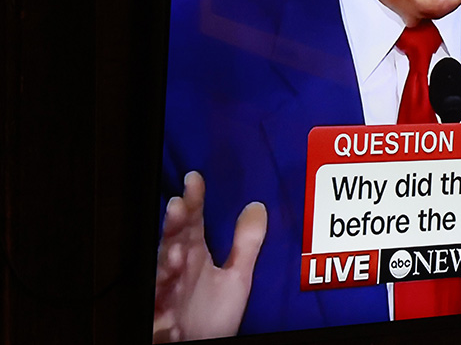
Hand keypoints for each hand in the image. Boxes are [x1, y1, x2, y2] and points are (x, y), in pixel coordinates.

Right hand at [153, 171, 266, 342]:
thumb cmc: (213, 314)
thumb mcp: (236, 277)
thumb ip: (246, 243)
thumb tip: (257, 206)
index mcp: (194, 258)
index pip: (192, 223)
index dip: (193, 201)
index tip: (195, 179)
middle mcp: (178, 273)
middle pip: (173, 243)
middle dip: (174, 227)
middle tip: (177, 206)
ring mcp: (168, 297)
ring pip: (162, 277)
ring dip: (167, 265)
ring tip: (175, 252)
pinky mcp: (162, 323)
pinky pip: (160, 317)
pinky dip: (164, 314)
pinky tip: (171, 310)